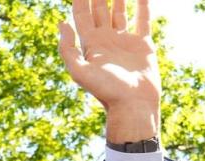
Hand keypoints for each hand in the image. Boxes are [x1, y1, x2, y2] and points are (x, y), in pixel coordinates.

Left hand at [59, 0, 159, 142]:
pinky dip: (143, 6)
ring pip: (120, 11)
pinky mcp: (143, 45)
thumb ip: (67, 48)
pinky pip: (143, 20)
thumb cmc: (106, 92)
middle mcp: (107, 39)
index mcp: (90, 43)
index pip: (83, 12)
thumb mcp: (79, 72)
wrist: (133, 105)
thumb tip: (61, 23)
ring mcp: (125, 41)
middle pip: (100, 7)